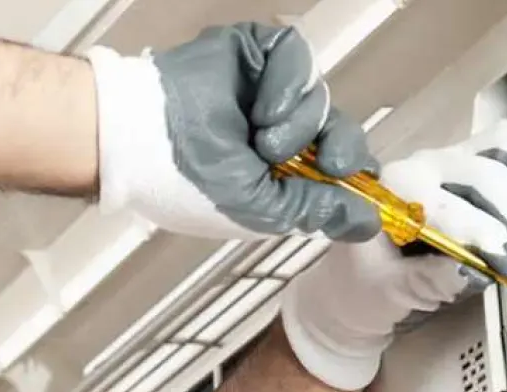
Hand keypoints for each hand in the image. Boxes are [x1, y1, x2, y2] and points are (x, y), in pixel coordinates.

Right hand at [86, 24, 380, 241]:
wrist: (138, 140)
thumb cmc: (184, 183)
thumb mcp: (260, 212)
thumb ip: (316, 211)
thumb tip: (368, 223)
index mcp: (276, 172)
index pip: (335, 166)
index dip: (355, 174)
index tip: (363, 187)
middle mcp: (276, 128)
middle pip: (340, 127)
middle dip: (344, 149)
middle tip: (332, 165)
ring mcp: (265, 88)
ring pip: (319, 96)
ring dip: (302, 125)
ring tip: (263, 143)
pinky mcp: (254, 52)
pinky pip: (296, 56)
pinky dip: (290, 84)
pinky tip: (265, 111)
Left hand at [281, 119, 506, 390]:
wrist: (358, 282)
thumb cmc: (366, 290)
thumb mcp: (389, 294)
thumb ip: (427, 282)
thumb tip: (474, 272)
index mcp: (390, 196)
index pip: (449, 206)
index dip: (488, 237)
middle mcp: (420, 166)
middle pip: (486, 174)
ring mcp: (448, 158)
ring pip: (504, 150)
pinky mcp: (472, 161)